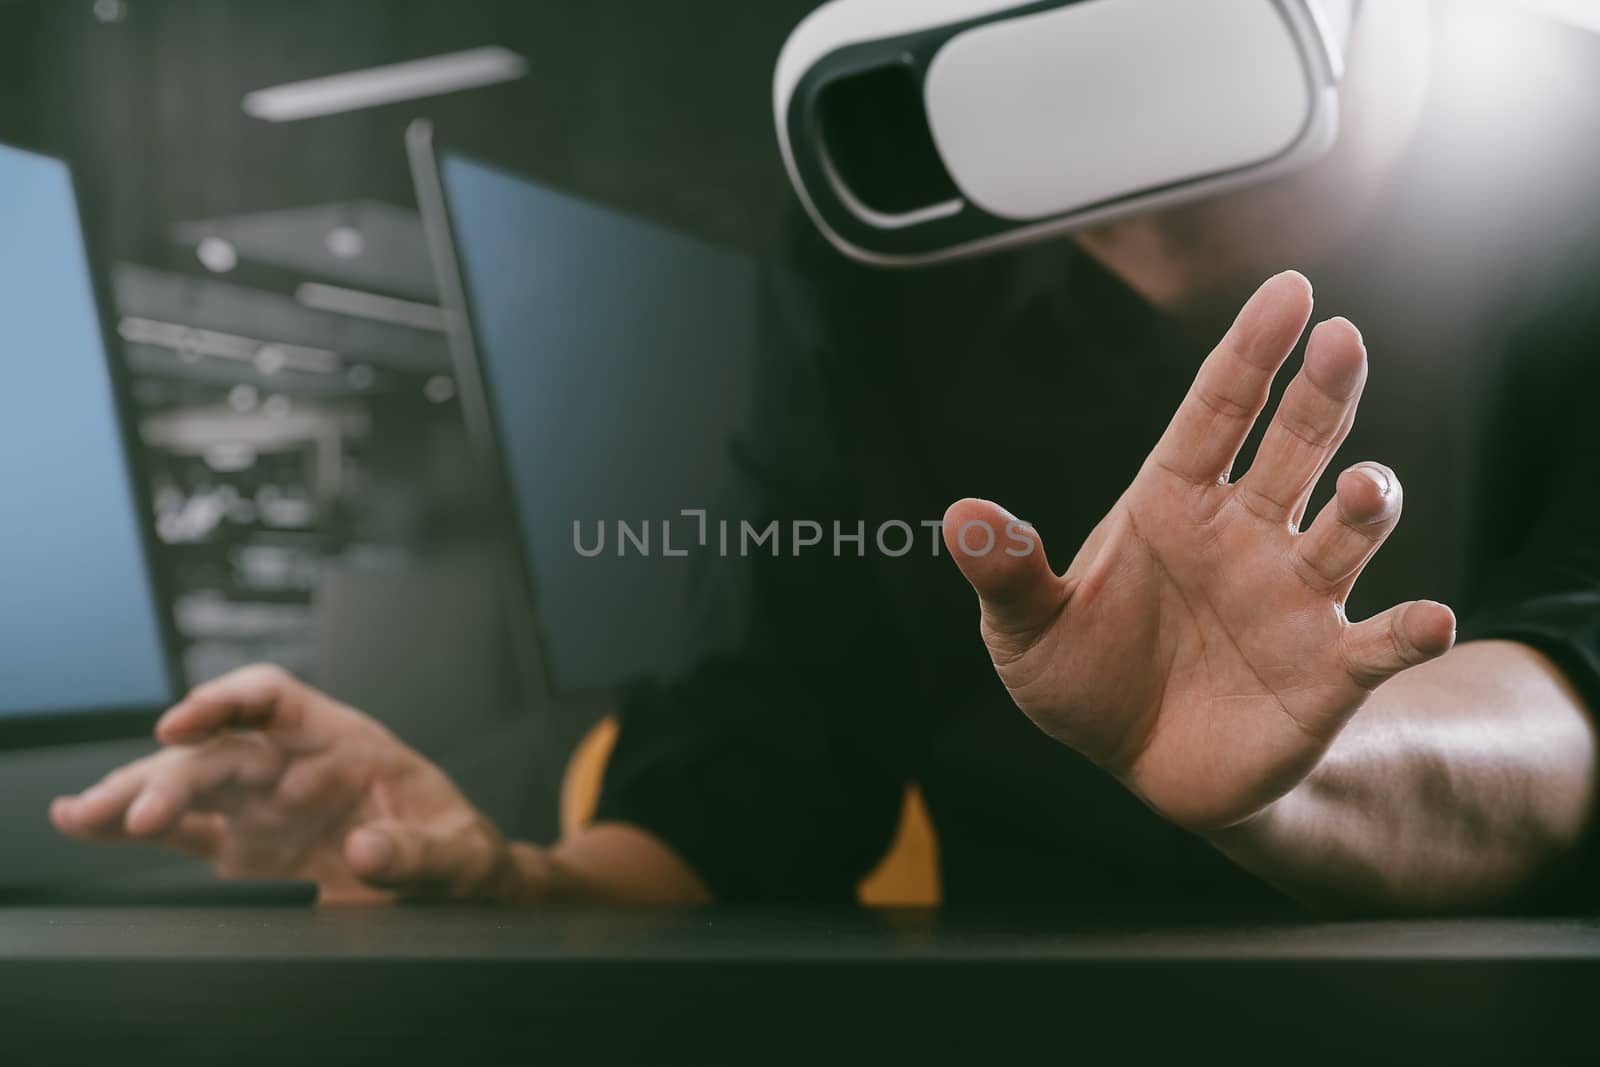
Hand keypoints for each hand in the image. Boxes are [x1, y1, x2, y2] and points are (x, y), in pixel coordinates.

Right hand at [50, 665, 547, 902]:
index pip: (274, 698)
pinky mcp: (245, 850)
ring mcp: (262, 806)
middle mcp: (291, 764)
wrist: (456, 887)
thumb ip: (418, 850)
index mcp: (342, 740)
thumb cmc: (459, 852)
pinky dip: (134, 826)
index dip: (227, 699)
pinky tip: (88, 822)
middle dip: (173, 774)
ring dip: (136, 795)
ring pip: (187, 786)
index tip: (188, 720)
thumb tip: (368, 849)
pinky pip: (183, 831)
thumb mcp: (459, 852)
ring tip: (84, 814)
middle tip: (140, 812)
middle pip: (218, 750)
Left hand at [944, 272, 1455, 832]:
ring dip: (1364, 503)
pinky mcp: (1329, 670)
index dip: (1249, 353)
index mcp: (1173, 503)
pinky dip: (1410, 632)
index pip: (1217, 410)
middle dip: (1320, 395)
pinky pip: (1381, 643)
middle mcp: (1245, 534)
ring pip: (1347, 530)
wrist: (1141, 766)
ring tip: (1359, 488)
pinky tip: (1429, 622)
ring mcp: (1294, 596)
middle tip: (1340, 340)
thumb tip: (959, 514)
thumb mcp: (1026, 631)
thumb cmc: (1085, 678)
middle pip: (1294, 447)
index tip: (1289, 292)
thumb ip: (1007, 573)